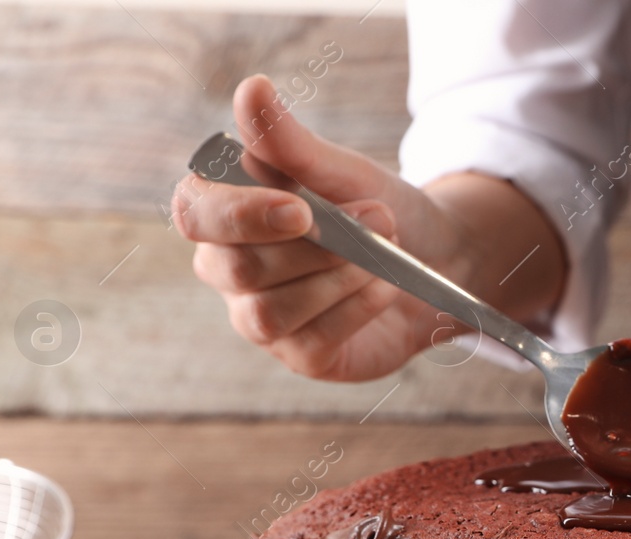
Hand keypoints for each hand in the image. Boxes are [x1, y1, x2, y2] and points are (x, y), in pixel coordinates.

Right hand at [173, 75, 563, 381]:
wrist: (435, 258)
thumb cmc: (372, 207)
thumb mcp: (339, 169)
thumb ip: (289, 140)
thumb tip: (250, 89)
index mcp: (221, 211)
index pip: (195, 214)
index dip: (241, 214)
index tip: (300, 207)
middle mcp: (226, 268)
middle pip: (239, 268)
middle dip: (315, 246)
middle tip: (377, 218)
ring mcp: (257, 318)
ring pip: (269, 311)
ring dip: (337, 278)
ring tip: (384, 252)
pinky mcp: (299, 356)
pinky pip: (311, 340)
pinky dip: (355, 309)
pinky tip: (384, 287)